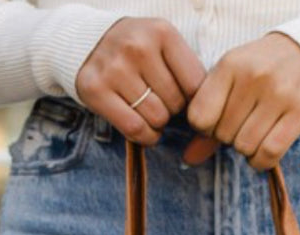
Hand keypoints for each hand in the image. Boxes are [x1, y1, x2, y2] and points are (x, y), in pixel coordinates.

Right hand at [75, 17, 205, 145]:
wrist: (87, 42)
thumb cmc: (137, 51)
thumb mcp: (164, 45)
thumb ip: (187, 70)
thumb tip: (211, 110)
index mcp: (162, 33)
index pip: (196, 85)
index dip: (194, 100)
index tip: (183, 98)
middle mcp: (138, 47)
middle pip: (176, 104)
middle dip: (173, 110)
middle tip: (160, 101)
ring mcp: (115, 69)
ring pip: (157, 118)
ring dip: (158, 124)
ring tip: (149, 111)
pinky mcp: (96, 90)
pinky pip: (135, 129)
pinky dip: (144, 136)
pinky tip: (143, 127)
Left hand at [182, 33, 299, 170]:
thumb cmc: (262, 70)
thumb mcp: (231, 80)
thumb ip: (208, 116)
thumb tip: (189, 159)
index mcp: (230, 64)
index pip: (199, 117)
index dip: (205, 128)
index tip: (218, 121)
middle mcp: (254, 76)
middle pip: (224, 135)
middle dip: (230, 138)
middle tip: (244, 124)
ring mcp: (279, 93)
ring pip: (245, 146)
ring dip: (248, 149)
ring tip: (257, 132)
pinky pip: (269, 153)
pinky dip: (262, 161)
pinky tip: (265, 150)